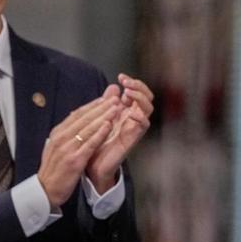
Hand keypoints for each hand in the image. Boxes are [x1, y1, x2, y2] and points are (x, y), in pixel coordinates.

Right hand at [38, 96, 120, 208]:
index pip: (77, 114)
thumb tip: (75, 120)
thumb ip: (66, 134)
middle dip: (101, 107)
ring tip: (116, 108)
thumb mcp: (57, 147)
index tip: (105, 98)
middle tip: (114, 98)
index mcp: (58, 133)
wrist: (45, 190)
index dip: (92, 105)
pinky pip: (89, 144)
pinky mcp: (74, 160)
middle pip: (84, 118)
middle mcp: (61, 137)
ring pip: (88, 128)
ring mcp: (67, 148)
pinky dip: (99, 134)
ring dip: (103, 116)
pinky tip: (108, 126)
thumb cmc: (54, 169)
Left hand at [85, 74, 153, 191]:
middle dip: (139, 87)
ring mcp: (134, 127)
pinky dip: (140, 117)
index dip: (133, 82)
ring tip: (128, 94)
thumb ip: (107, 102)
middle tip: (126, 83)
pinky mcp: (133, 138)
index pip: (138, 92)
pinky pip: (144, 125)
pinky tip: (131, 112)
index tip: (121, 77)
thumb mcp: (100, 117)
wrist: (92, 164)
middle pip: (147, 97)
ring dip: (140, 98)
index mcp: (126, 111)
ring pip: (148, 108)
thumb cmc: (96, 141)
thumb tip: (113, 86)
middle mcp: (132, 118)